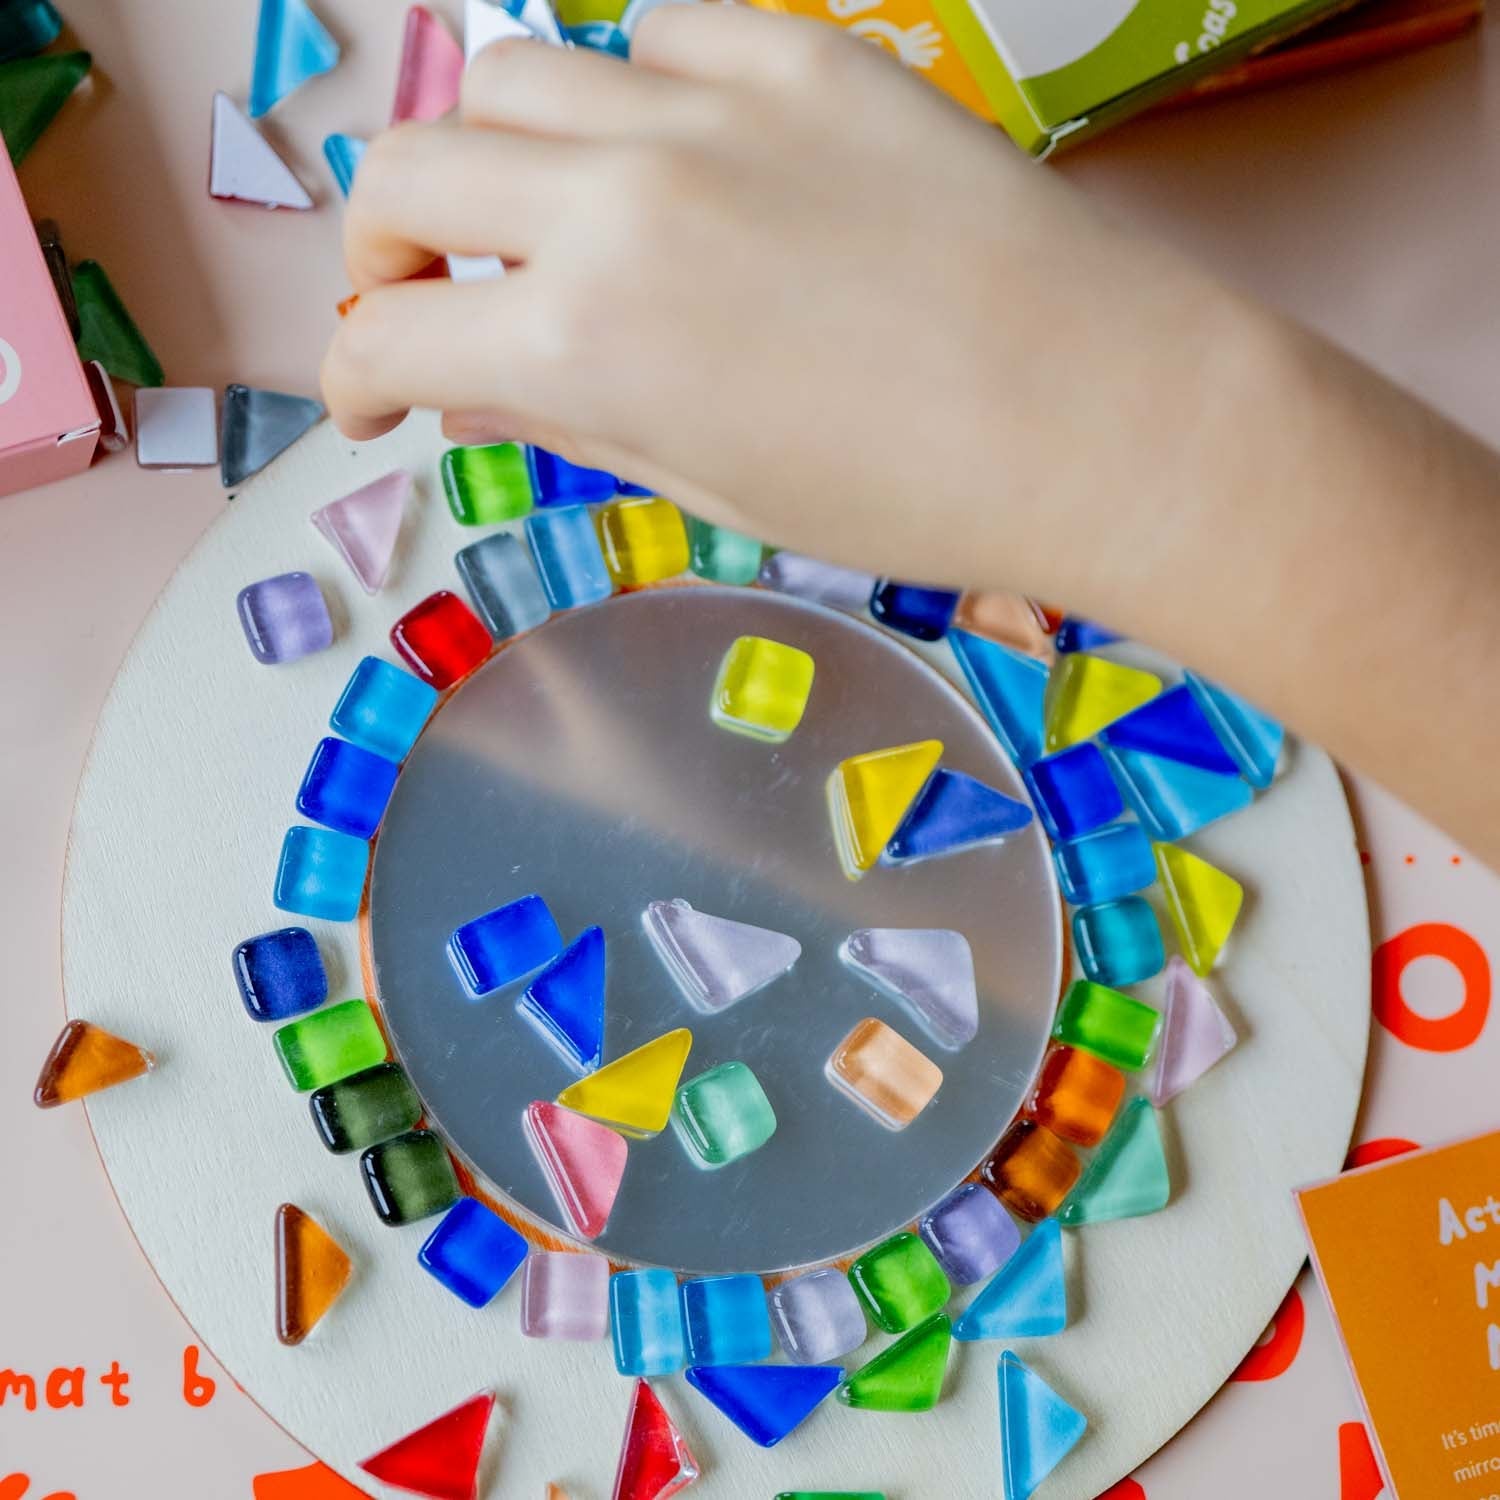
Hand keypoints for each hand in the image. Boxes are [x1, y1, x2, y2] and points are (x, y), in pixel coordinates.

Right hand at [321, 5, 1257, 596]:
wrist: (1101, 417)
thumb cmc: (907, 499)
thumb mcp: (710, 484)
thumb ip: (567, 414)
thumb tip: (468, 376)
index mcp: (583, 340)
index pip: (390, 333)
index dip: (355, 375)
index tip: (372, 399)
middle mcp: (615, 201)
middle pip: (406, 169)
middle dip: (381, 247)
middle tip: (422, 296)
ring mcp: (707, 108)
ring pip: (512, 75)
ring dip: (490, 154)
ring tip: (544, 218)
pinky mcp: (802, 51)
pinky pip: (657, 34)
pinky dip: (627, 94)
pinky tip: (669, 157)